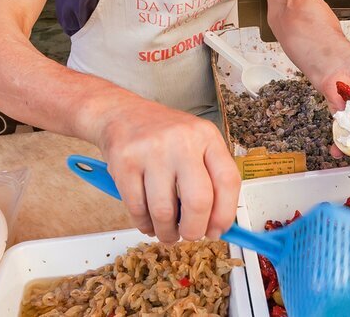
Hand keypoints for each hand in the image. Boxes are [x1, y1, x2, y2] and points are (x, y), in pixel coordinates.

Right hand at [94, 99, 240, 242]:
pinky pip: (137, 209)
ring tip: (167, 232)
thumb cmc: (164, 135)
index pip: (228, 181)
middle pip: (199, 201)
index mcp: (207, 137)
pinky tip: (148, 222)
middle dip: (195, 230)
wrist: (122, 114)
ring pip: (164, 211)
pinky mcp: (125, 162)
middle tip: (191, 235)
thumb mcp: (195, 144)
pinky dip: (144, 224)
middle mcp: (182, 141)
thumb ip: (210, 178)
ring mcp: (152, 151)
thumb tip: (219, 225)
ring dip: (167, 232)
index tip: (219, 230)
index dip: (225, 213)